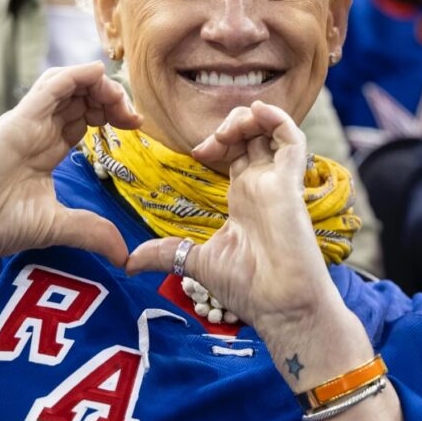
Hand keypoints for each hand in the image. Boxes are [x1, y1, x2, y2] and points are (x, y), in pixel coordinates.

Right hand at [0, 63, 141, 265]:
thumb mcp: (56, 226)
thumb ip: (91, 232)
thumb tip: (123, 255)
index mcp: (48, 148)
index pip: (85, 116)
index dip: (113, 114)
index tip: (136, 126)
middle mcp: (39, 130)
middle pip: (81, 96)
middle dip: (112, 97)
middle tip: (132, 115)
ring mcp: (28, 123)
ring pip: (67, 85)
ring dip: (98, 85)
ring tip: (119, 100)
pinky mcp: (17, 121)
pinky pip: (49, 88)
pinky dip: (74, 76)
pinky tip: (96, 74)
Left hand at [126, 101, 335, 327]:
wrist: (280, 307)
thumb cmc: (251, 289)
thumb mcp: (197, 263)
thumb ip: (167, 253)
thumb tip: (129, 262)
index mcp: (244, 198)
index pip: (236, 153)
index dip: (216, 141)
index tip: (194, 152)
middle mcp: (262, 186)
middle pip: (253, 135)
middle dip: (230, 125)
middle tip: (207, 141)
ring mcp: (278, 183)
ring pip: (272, 130)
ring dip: (248, 119)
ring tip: (227, 128)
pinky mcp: (291, 184)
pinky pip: (292, 140)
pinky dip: (276, 119)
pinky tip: (255, 113)